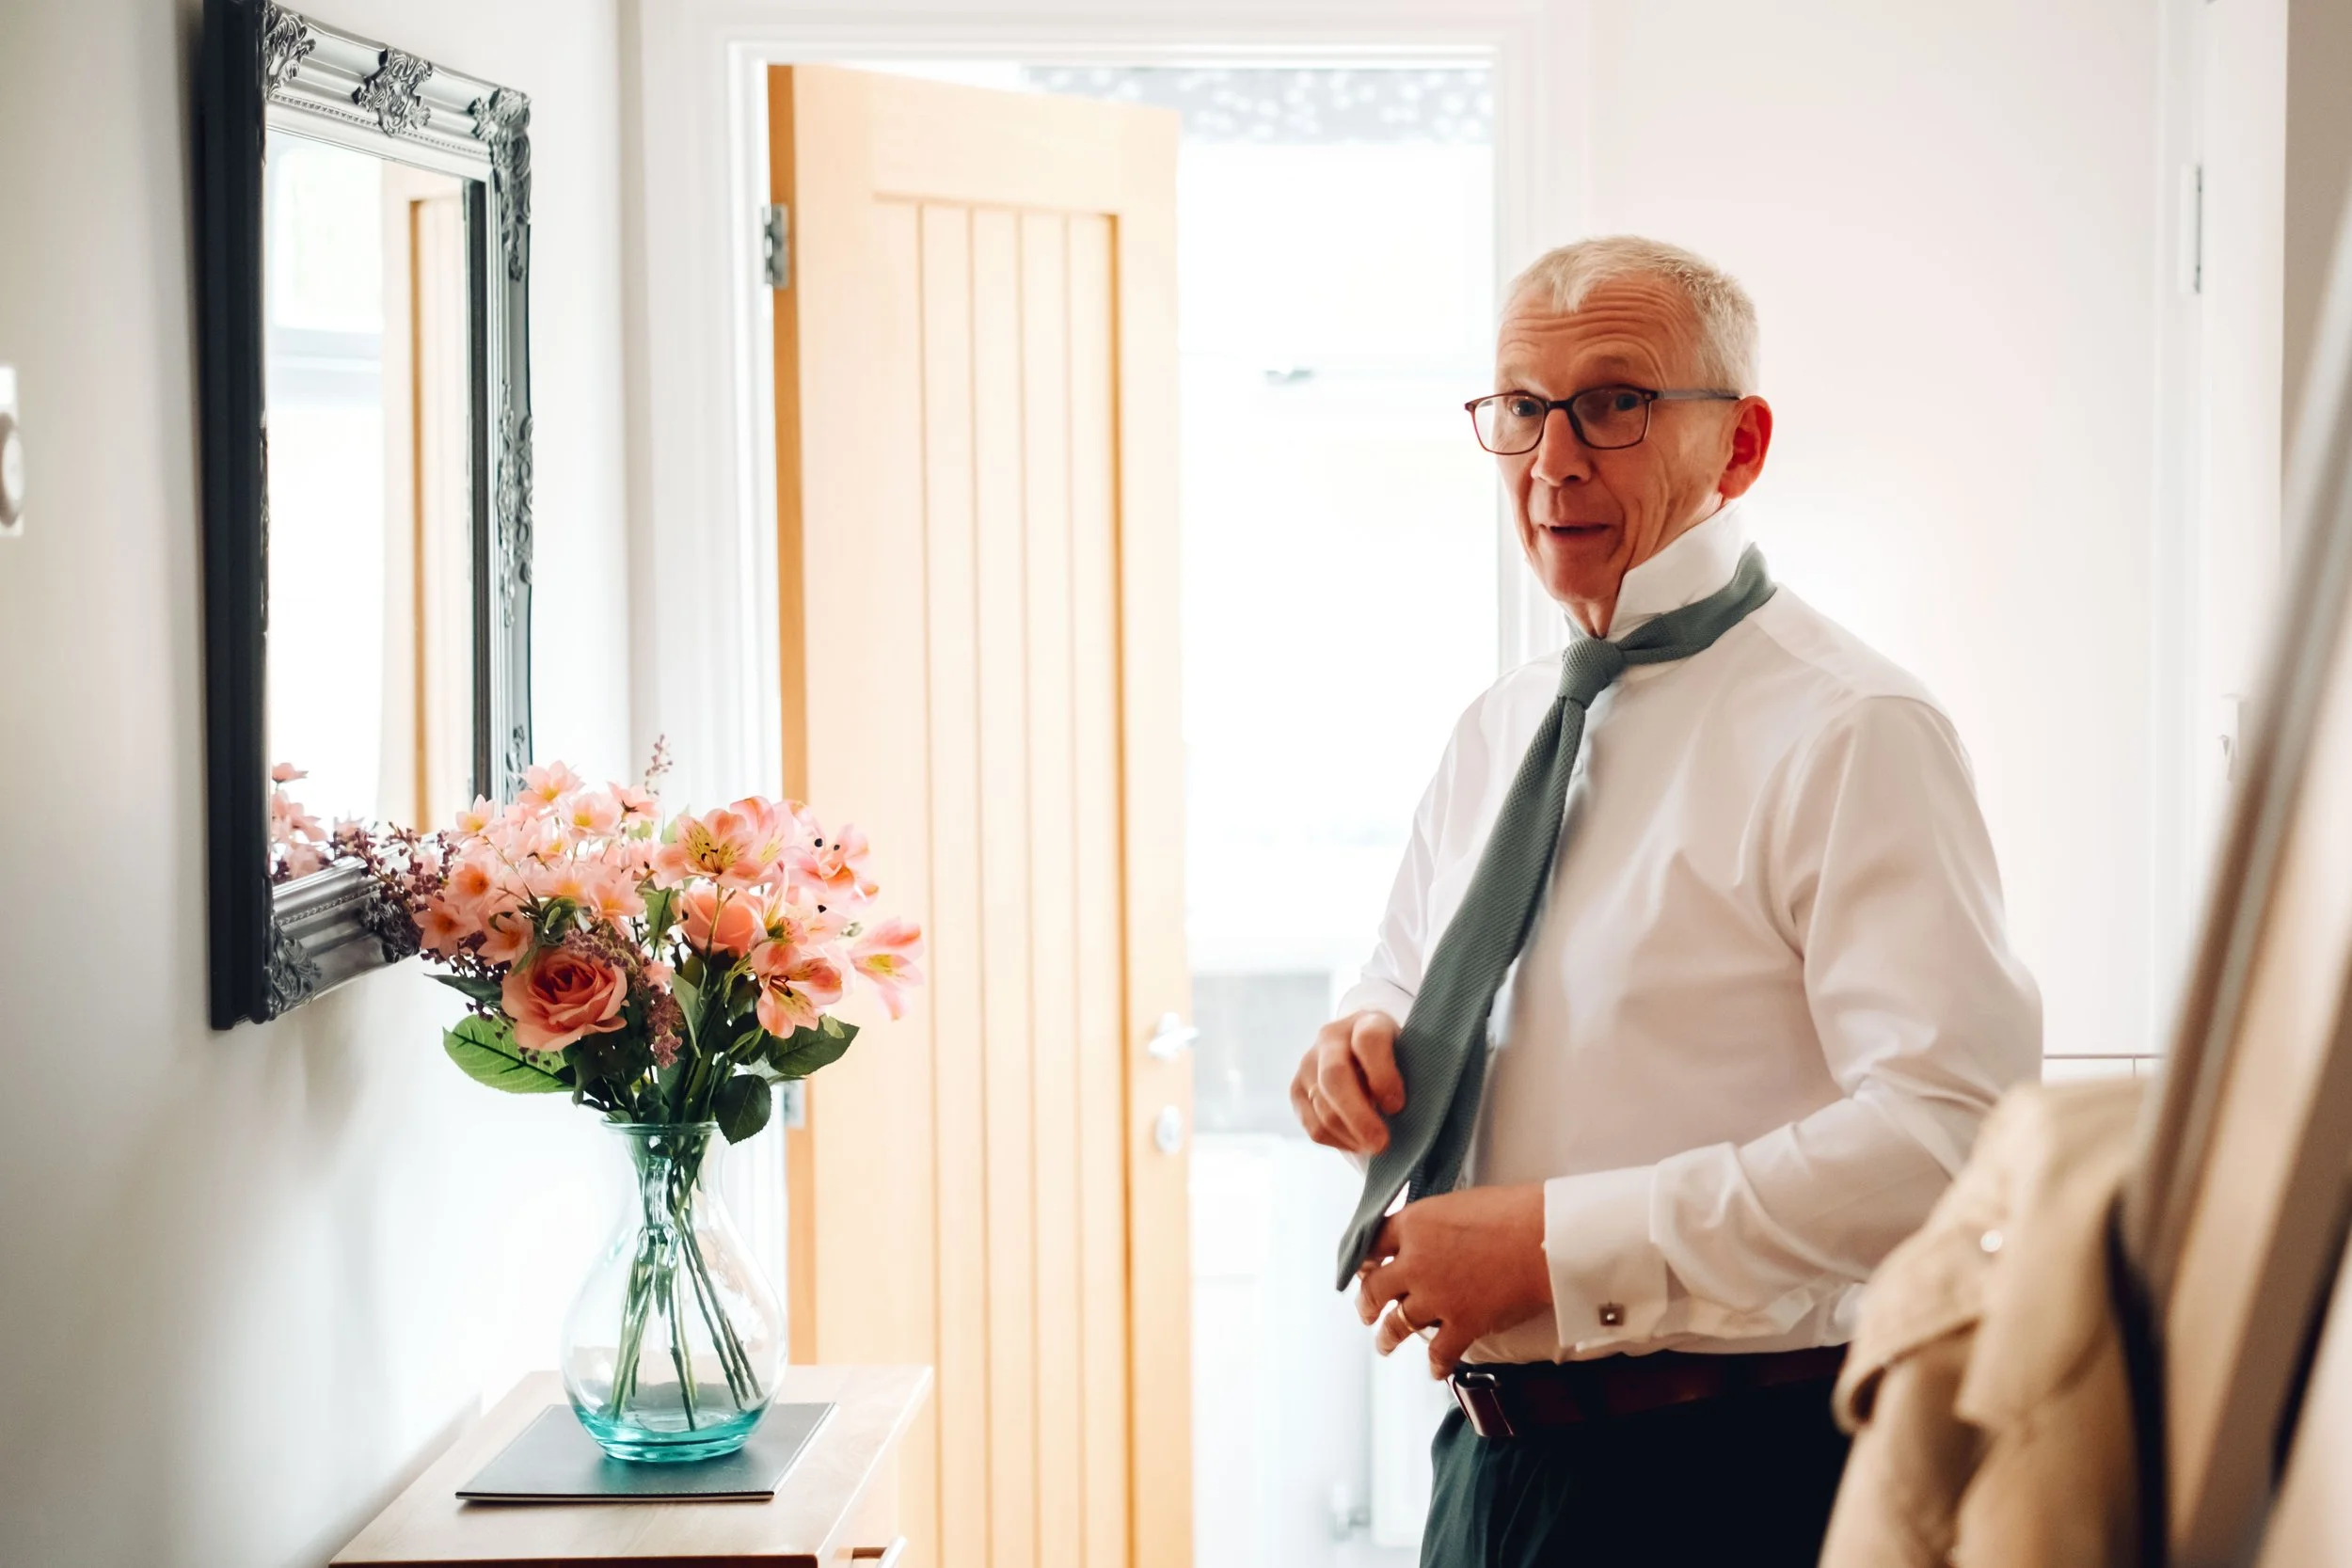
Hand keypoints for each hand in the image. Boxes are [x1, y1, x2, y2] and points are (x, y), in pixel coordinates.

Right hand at [1290, 1010, 1404, 1154]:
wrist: (1364, 1049)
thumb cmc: (1398, 1057)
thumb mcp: (1410, 1054)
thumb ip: (1411, 1075)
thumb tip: (1403, 1115)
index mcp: (1367, 1021)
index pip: (1369, 1040)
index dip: (1383, 1075)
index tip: (1397, 1106)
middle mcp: (1331, 1037)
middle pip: (1334, 1076)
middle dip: (1358, 1116)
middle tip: (1381, 1144)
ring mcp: (1309, 1062)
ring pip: (1322, 1105)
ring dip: (1350, 1134)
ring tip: (1375, 1146)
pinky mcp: (1297, 1088)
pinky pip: (1312, 1124)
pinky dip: (1336, 1140)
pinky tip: (1357, 1143)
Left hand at [1356, 1184, 1552, 1376]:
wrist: (1544, 1237)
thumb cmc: (1512, 1211)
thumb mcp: (1458, 1203)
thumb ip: (1434, 1224)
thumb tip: (1432, 1237)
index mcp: (1414, 1225)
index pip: (1372, 1242)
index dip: (1364, 1258)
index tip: (1364, 1266)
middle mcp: (1415, 1263)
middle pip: (1374, 1288)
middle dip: (1367, 1303)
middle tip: (1367, 1311)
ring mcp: (1435, 1297)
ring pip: (1397, 1324)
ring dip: (1388, 1337)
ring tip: (1385, 1344)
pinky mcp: (1461, 1324)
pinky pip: (1439, 1353)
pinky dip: (1436, 1365)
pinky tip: (1435, 1370)